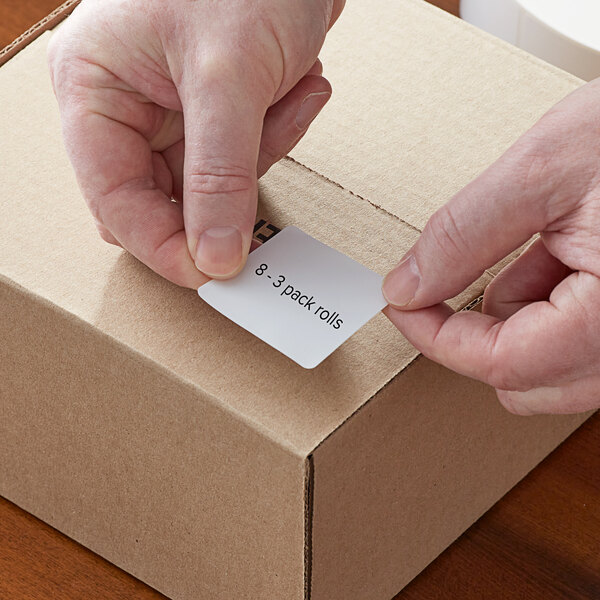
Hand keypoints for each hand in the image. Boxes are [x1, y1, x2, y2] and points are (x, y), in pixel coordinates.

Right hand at [48, 0, 343, 286]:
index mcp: (93, 90)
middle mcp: (122, 106)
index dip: (162, 245)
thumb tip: (213, 257)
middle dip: (220, 199)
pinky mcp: (209, 114)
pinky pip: (240, 159)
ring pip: (206, 186)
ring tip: (293, 95)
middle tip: (264, 193)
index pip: (114, 200)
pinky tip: (301, 88)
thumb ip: (220, 174)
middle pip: (159, 201)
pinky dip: (276, 136)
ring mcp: (167, 112)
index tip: (214, 272)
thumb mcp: (230, 77)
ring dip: (259, 158)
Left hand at [382, 78, 599, 415]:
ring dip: (517, 317)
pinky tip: (562, 252)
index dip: (436, 336)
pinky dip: (552, 306)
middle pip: (525, 382)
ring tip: (539, 246)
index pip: (501, 364)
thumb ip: (465, 236)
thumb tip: (408, 286)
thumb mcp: (545, 170)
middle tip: (455, 279)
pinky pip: (580, 343)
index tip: (402, 304)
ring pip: (550, 369)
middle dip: (477, 332)